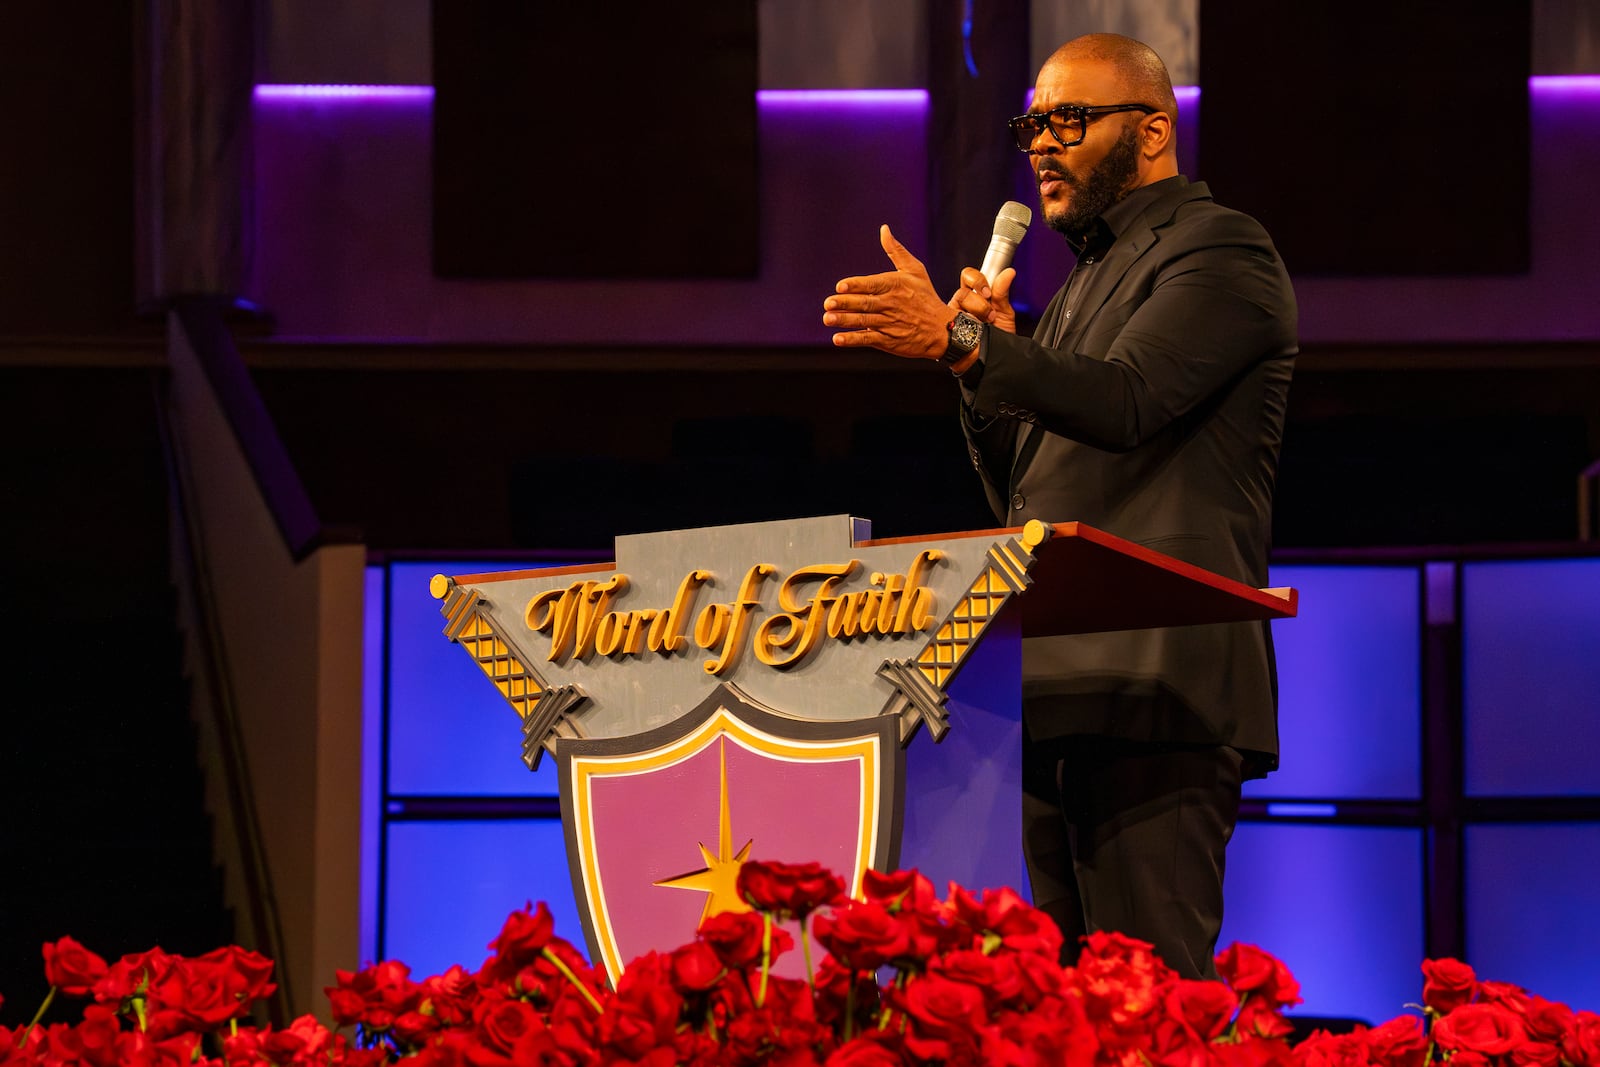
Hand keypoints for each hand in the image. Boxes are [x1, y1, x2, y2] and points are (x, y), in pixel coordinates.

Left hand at [823, 225, 951, 359]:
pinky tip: (838, 339)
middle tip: (828, 303)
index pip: (872, 285)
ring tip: (827, 318)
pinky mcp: (888, 341)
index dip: (855, 286)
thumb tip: (884, 229)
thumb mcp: (915, 270)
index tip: (840, 287)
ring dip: (845, 320)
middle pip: (865, 303)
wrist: (942, 329)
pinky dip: (853, 340)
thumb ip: (896, 251)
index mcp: (896, 285)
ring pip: (864, 322)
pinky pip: (868, 340)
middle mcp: (892, 304)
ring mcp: (890, 324)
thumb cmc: (925, 296)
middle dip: (845, 303)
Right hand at [950, 265, 1017, 334]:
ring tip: (985, 324)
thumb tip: (1009, 272)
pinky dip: (966, 320)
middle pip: (963, 285)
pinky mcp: (945, 325)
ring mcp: (952, 315)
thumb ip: (1002, 293)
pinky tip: (973, 329)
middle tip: (988, 305)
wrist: (990, 360)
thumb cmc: (996, 340)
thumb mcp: (1004, 314)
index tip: (988, 292)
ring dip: (977, 310)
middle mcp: (961, 305)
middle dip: (978, 294)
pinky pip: (951, 313)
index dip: (977, 280)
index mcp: (974, 297)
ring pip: (959, 298)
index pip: (968, 277)